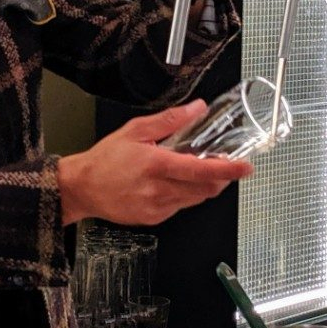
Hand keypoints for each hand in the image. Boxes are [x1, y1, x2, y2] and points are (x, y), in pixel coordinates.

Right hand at [58, 100, 253, 227]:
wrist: (81, 188)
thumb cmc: (105, 159)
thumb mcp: (135, 130)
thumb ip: (170, 120)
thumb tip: (197, 108)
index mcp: (156, 165)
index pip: (202, 170)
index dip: (228, 170)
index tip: (245, 167)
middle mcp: (159, 190)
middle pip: (206, 189)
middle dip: (220, 179)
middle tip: (223, 166)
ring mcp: (157, 208)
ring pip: (195, 200)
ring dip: (203, 187)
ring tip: (193, 171)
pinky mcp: (153, 219)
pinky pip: (180, 208)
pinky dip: (184, 195)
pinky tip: (171, 184)